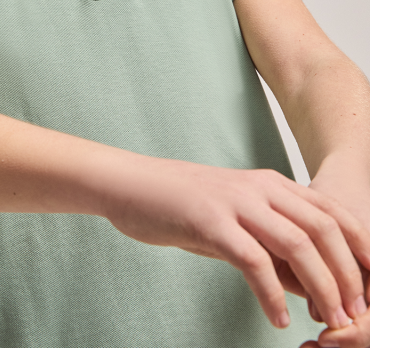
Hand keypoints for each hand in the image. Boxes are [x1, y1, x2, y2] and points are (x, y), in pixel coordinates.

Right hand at [101, 157, 369, 330]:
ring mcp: (235, 202)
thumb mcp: (235, 221)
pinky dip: (271, 293)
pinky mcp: (210, 221)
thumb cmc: (183, 206)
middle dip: (347, 274)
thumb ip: (272, 247)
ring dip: (320, 286)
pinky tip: (278, 318)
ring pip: (296, 243)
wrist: (131, 185)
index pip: (331, 212)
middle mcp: (259, 187)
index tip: (374, 284)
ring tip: (329, 321)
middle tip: (355, 313)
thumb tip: (310, 286)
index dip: (359, 247)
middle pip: (323, 228)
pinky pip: (253, 260)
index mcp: (270, 183)